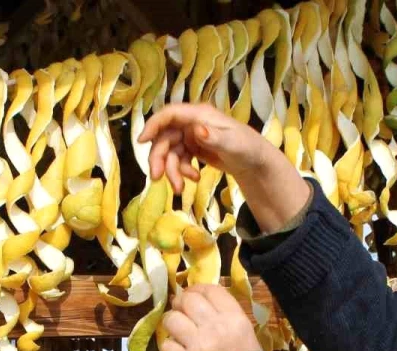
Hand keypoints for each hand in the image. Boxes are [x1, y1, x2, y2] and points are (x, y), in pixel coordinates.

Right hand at [138, 102, 267, 191]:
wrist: (256, 162)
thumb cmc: (248, 148)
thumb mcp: (233, 144)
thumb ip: (214, 138)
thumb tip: (197, 130)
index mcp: (200, 115)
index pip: (170, 115)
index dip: (153, 125)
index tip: (141, 141)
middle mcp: (193, 123)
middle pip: (165, 137)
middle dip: (160, 158)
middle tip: (157, 178)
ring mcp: (192, 136)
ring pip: (170, 151)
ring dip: (171, 170)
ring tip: (180, 189)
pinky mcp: (194, 148)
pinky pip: (179, 159)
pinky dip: (182, 171)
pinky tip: (194, 179)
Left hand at [160, 284, 261, 350]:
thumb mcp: (246, 334)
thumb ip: (226, 316)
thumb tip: (200, 302)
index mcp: (235, 318)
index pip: (211, 290)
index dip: (198, 289)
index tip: (194, 294)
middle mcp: (215, 327)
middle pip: (189, 300)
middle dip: (181, 302)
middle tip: (181, 308)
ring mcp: (198, 345)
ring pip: (172, 319)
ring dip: (171, 322)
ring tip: (176, 329)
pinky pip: (166, 345)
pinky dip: (169, 347)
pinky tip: (177, 350)